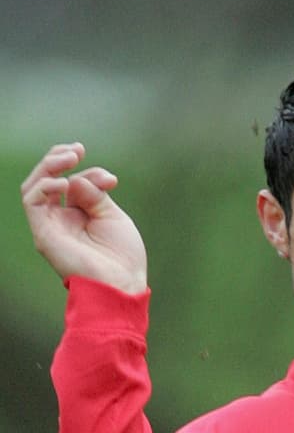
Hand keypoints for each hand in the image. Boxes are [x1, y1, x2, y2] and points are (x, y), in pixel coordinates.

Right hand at [20, 143, 147, 293]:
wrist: (120, 283)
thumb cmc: (122, 255)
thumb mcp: (112, 215)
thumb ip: (93, 193)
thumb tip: (74, 177)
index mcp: (79, 215)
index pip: (73, 183)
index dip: (89, 173)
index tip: (110, 179)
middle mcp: (61, 219)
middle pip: (48, 180)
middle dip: (59, 159)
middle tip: (77, 150)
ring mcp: (50, 225)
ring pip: (34, 186)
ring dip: (48, 166)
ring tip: (70, 157)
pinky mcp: (43, 233)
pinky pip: (32, 202)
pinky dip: (44, 186)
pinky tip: (65, 183)